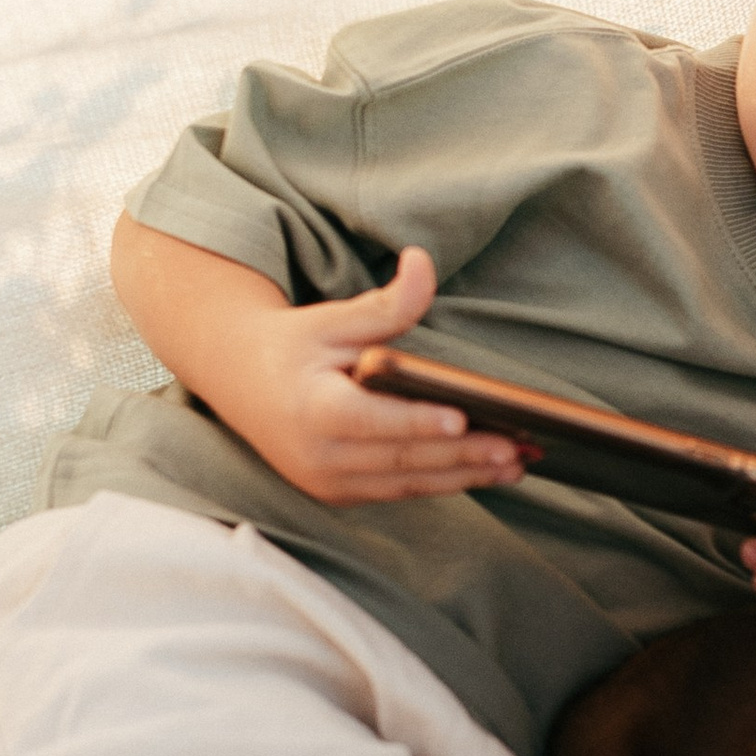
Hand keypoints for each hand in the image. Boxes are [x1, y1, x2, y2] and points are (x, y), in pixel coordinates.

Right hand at [193, 242, 525, 508]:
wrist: (238, 382)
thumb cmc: (291, 346)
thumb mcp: (331, 318)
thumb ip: (385, 302)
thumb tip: (422, 262)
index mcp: (313, 410)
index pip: (374, 420)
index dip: (418, 422)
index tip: (461, 419)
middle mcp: (319, 456)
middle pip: (402, 458)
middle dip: (464, 456)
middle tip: (517, 446)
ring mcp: (328, 482)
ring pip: (408, 483)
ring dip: (465, 476)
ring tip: (517, 463)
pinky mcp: (339, 494)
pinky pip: (400, 491)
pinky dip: (444, 482)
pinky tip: (486, 472)